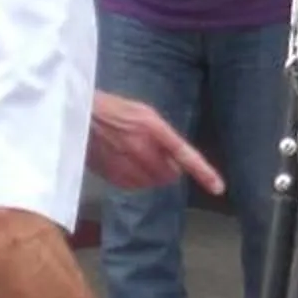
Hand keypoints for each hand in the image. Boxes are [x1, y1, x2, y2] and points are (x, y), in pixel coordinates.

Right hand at [88, 92, 222, 194]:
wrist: (79, 115)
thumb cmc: (112, 110)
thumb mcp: (143, 114)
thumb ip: (161, 136)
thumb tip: (174, 161)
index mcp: (152, 126)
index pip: (185, 153)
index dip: (203, 172)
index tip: (219, 187)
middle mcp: (142, 146)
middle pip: (169, 174)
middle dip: (168, 170)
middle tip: (155, 157)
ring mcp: (126, 162)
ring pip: (152, 183)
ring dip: (151, 177)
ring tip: (136, 159)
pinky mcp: (112, 174)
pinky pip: (133, 186)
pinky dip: (134, 181)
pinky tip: (124, 165)